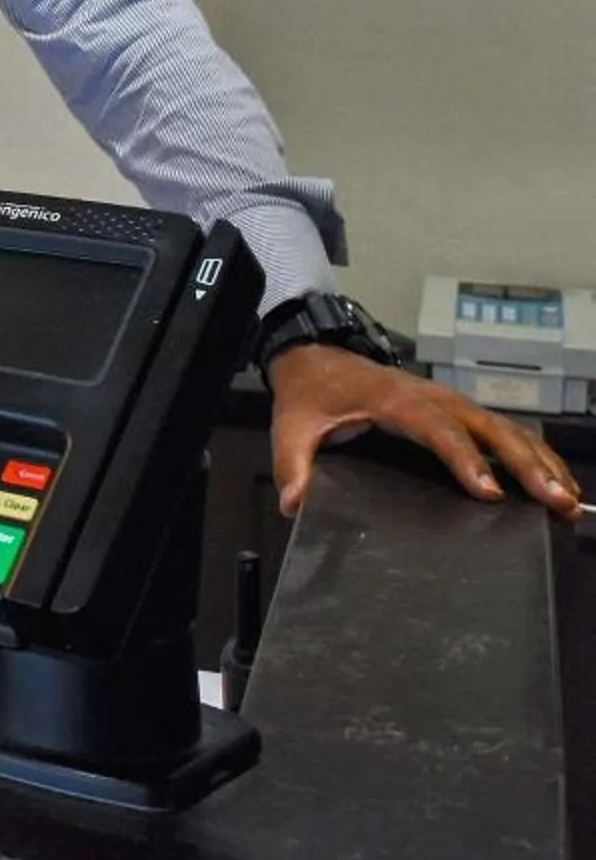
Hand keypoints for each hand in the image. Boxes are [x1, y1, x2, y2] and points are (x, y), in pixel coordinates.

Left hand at [266, 343, 580, 517]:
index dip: (465, 459)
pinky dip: (535, 454)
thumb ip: (292, 463)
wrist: (316, 356)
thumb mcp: (291, 425)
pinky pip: (503, 430)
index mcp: (395, 400)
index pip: (437, 429)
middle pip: (489, 427)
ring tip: (569, 500)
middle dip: (526, 464)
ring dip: (541, 461)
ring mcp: (449, 402)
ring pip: (505, 428)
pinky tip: (557, 482)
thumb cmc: (311, 394)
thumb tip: (294, 502)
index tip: (489, 492)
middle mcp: (432, 397)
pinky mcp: (457, 411)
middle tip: (556, 500)